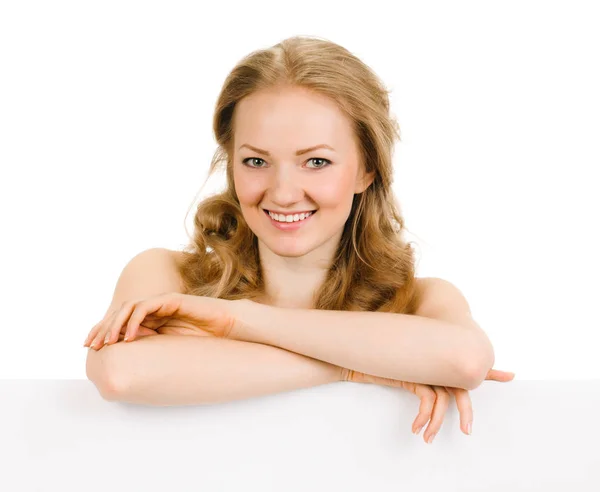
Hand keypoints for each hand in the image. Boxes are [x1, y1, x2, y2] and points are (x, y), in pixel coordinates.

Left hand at [83, 293, 238, 349]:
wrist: (229, 327)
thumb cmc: (206, 341)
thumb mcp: (172, 350)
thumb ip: (153, 351)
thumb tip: (131, 369)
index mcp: (154, 319)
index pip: (122, 321)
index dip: (103, 331)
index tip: (89, 346)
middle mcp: (155, 309)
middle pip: (120, 313)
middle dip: (103, 328)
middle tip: (93, 345)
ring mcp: (163, 303)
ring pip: (129, 308)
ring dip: (115, 324)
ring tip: (109, 342)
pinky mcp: (171, 300)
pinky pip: (146, 307)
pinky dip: (135, 320)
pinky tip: (130, 337)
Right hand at [340, 366, 514, 442]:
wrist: (359, 357)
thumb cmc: (379, 362)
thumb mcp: (405, 371)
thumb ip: (423, 375)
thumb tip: (434, 394)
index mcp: (436, 359)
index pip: (465, 366)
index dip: (488, 371)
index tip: (509, 375)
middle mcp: (434, 362)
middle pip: (461, 385)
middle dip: (467, 409)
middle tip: (468, 430)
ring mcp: (425, 367)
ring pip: (444, 398)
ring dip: (438, 423)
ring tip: (429, 438)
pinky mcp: (414, 375)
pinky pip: (428, 400)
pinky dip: (424, 417)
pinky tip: (416, 428)